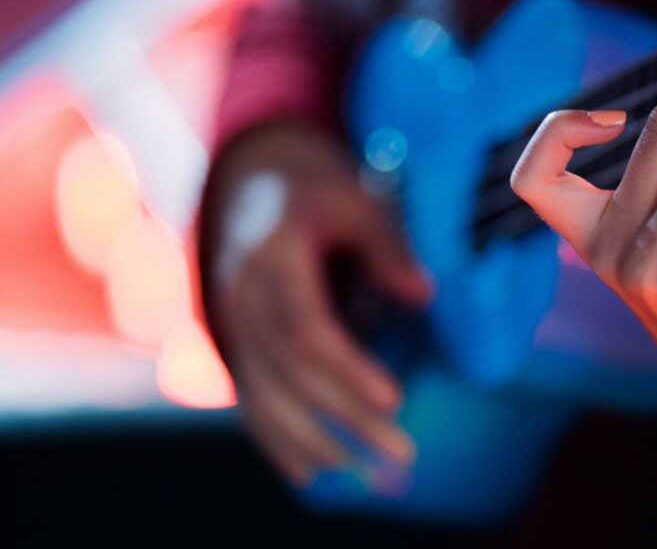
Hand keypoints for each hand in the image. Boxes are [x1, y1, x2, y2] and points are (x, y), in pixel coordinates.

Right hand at [205, 122, 431, 484]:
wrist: (251, 183)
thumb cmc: (312, 190)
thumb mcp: (353, 199)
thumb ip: (386, 245)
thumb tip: (422, 295)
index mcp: (271, 259)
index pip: (306, 329)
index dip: (347, 369)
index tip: (393, 400)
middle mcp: (242, 299)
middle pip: (292, 373)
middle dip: (345, 419)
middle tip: (400, 453)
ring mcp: (233, 324)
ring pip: (266, 397)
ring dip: (313, 443)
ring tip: (362, 474)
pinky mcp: (237, 343)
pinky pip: (250, 400)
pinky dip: (277, 440)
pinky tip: (309, 472)